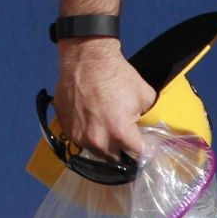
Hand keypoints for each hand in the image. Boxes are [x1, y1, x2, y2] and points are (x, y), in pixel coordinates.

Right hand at [53, 39, 155, 163]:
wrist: (85, 57)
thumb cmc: (117, 75)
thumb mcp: (145, 96)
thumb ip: (149, 119)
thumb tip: (152, 131)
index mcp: (120, 133)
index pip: (139, 156)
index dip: (146, 151)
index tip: (146, 145)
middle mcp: (97, 139)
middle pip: (116, 160)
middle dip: (123, 152)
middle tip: (127, 139)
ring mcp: (78, 133)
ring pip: (96, 151)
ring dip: (104, 145)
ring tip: (107, 129)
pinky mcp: (64, 125)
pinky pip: (79, 138)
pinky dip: (87, 134)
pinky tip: (92, 120)